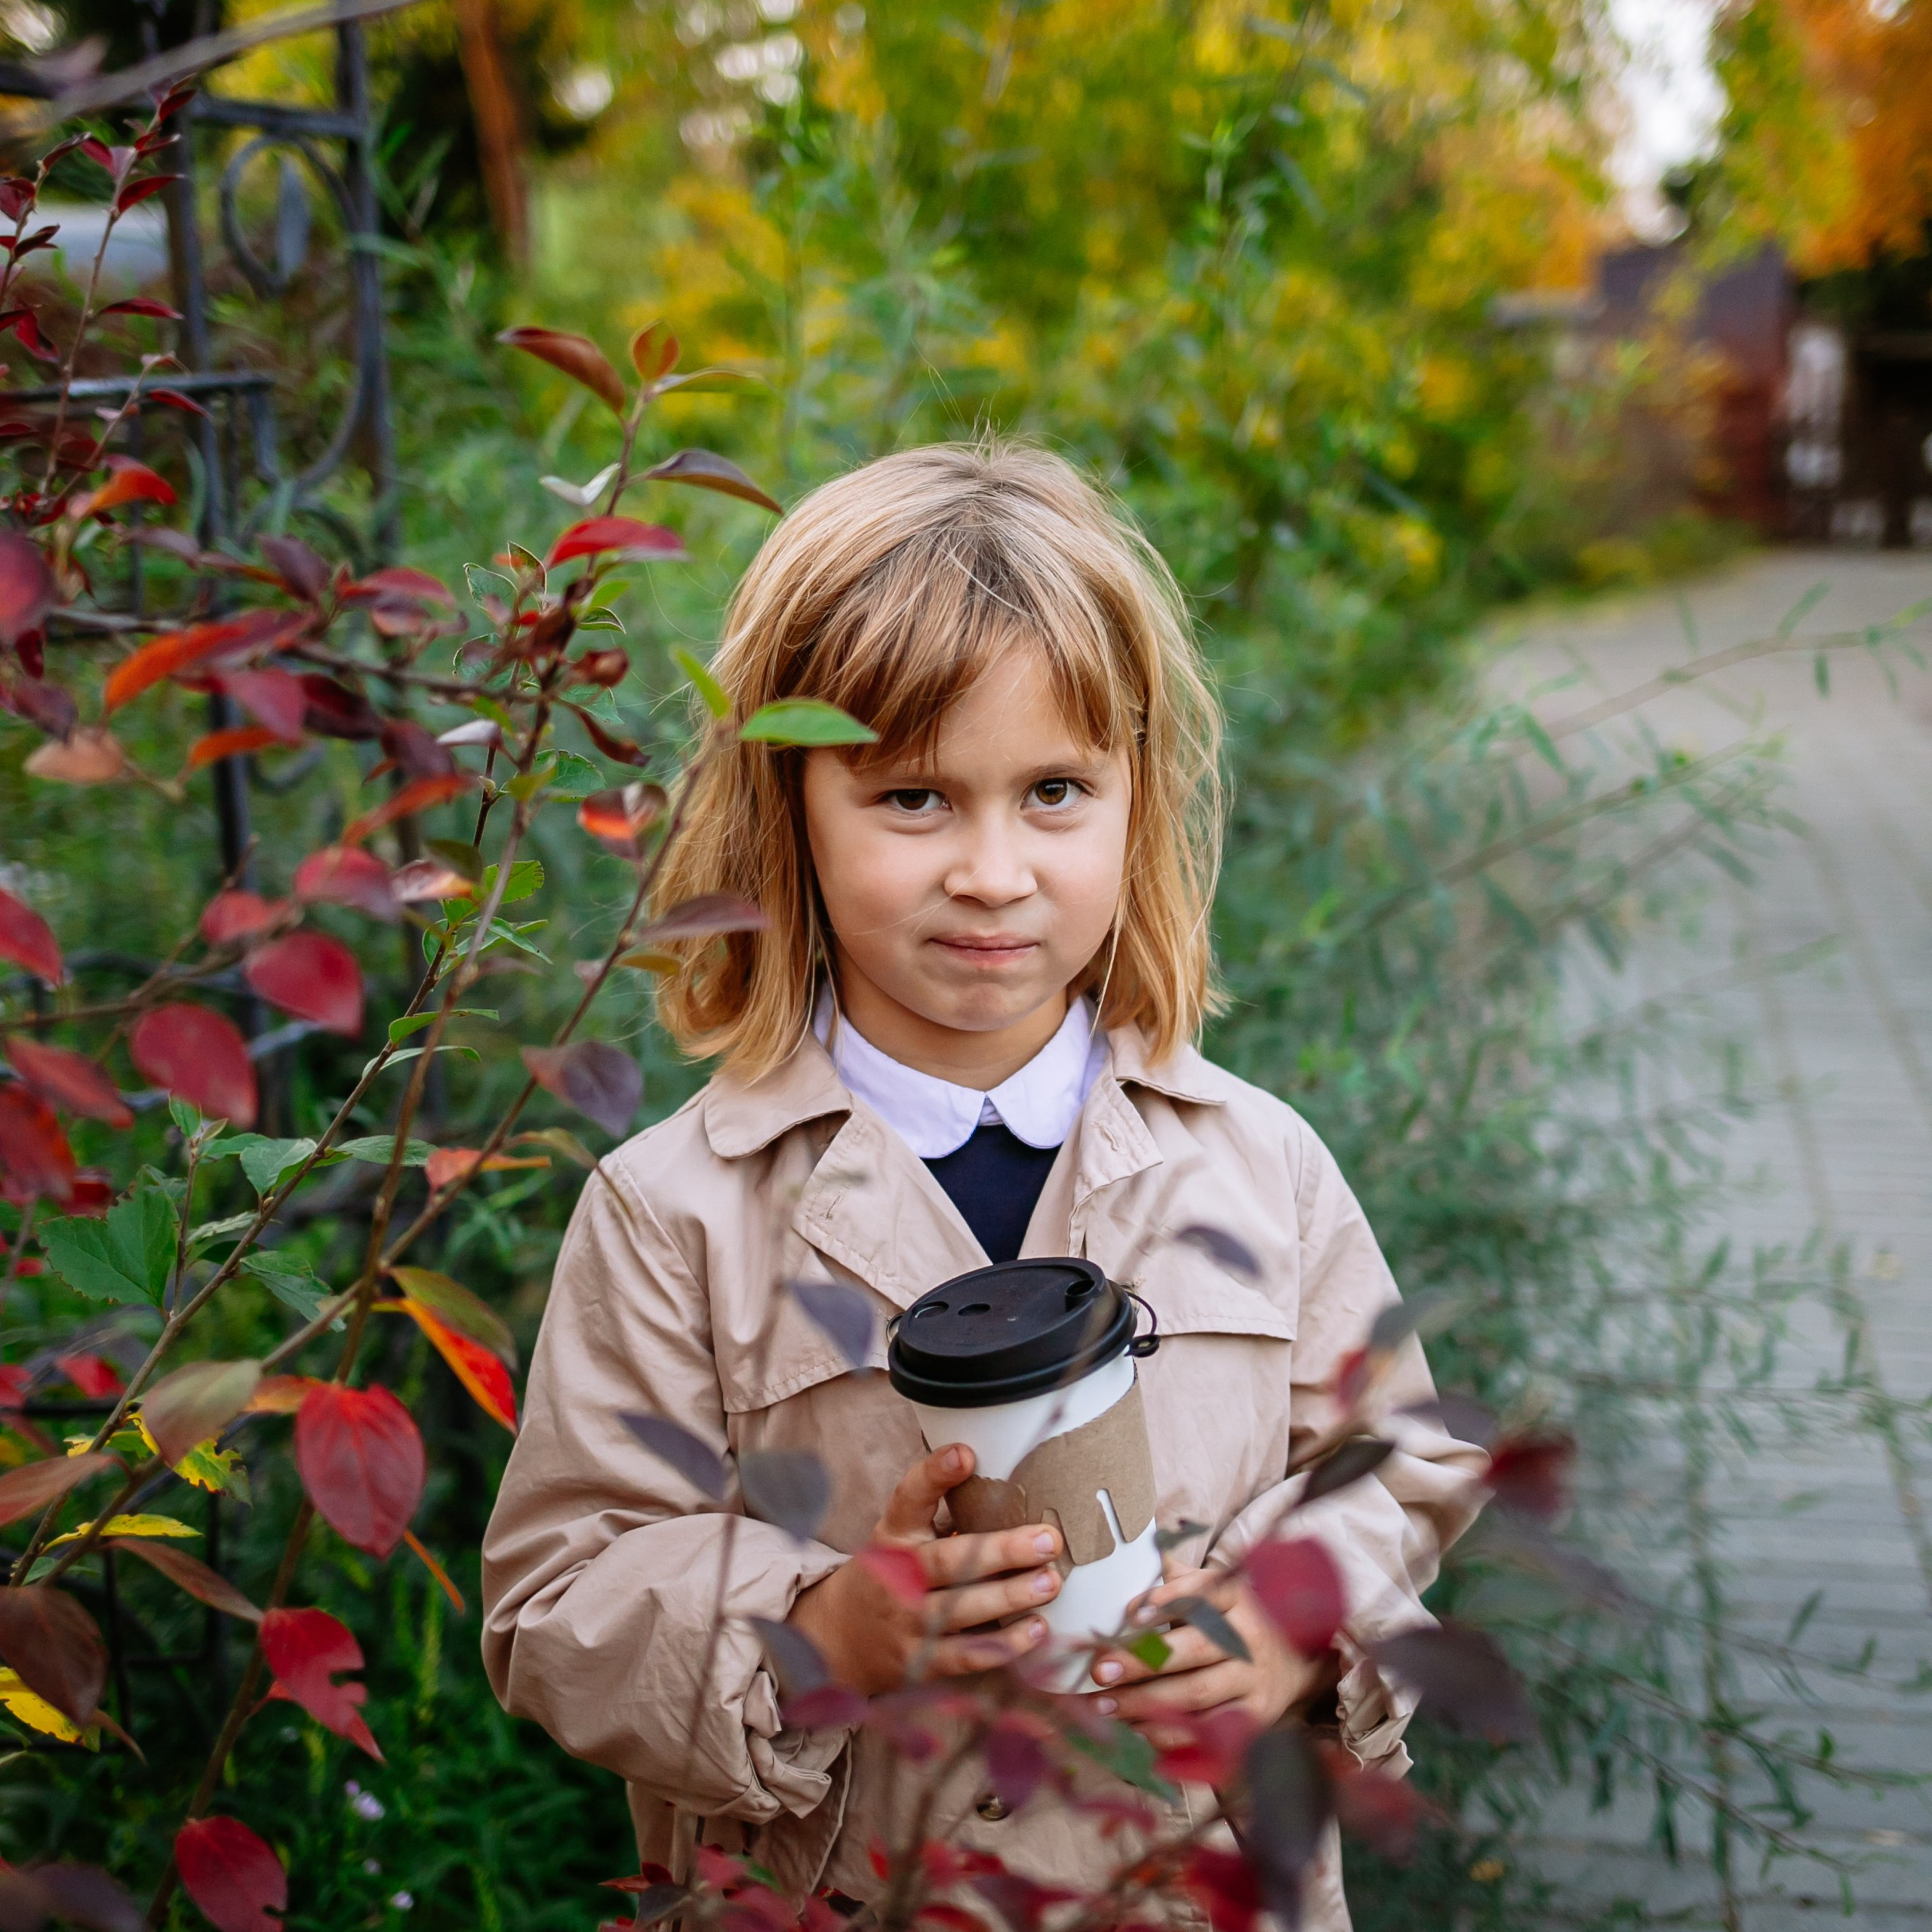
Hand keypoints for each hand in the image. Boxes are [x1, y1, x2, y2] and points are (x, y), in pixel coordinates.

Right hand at [787, 1443, 1063, 1695]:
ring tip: (1050, 1581)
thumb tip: (1012, 1489)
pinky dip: (1005, 1644)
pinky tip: (1037, 1628)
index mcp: (894, 1535)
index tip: (965, 1454)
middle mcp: (897, 1576)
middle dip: (1002, 1549)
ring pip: (962, 1609)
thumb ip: (941, 1515)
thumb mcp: (901, 1537)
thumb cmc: (889, 1576)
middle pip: (949, 1560)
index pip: (909, 1498)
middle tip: (1048, 1539)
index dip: (935, 1474)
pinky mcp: (920, 1662)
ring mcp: (907, 1622)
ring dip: (1011, 1596)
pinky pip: (967, 1654)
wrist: (841, 1639)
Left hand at [1085, 1566, 1315, 1747]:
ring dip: (1145, 1701)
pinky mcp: (1256, 1718)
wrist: (1296, 1663)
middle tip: (1099, 1669)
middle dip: (1142, 1661)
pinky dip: (1170, 1732)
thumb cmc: (1235, 1621)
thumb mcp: (1214, 1591)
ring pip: (1197, 1693)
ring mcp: (1255, 1681)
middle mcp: (1250, 1638)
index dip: (1170, 1601)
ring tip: (1104, 1703)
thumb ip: (1176, 1578)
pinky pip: (1208, 1730)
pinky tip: (1136, 1727)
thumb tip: (1133, 1557)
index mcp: (1237, 1598)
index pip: (1206, 1594)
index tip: (1132, 1613)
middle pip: (1194, 1649)